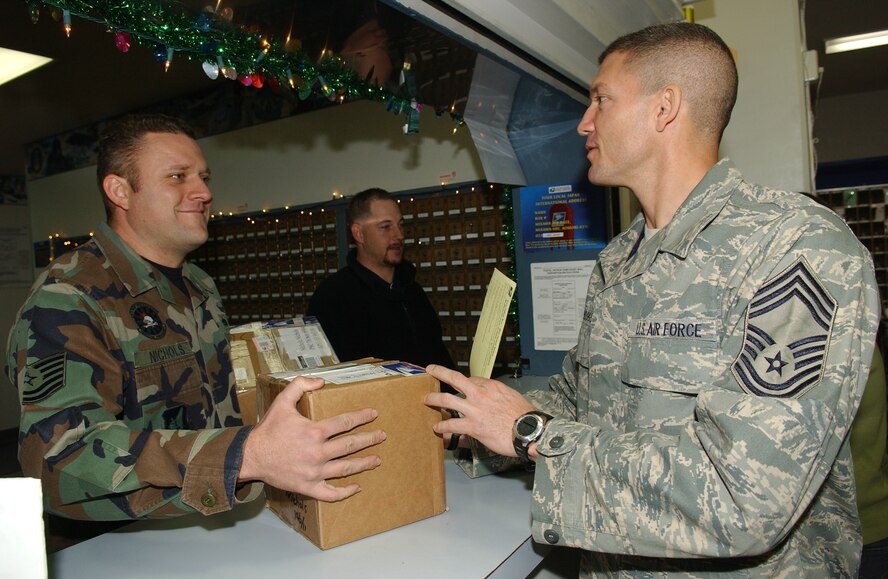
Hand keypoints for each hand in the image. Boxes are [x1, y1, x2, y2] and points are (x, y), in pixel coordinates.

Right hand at [239, 376, 385, 501]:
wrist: (251, 456)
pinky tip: (356, 487)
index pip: (345, 422)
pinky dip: (345, 492)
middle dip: (369, 439)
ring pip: (346, 468)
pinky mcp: (309, 486)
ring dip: (364, 464)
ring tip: (377, 460)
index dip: (362, 417)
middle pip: (351, 446)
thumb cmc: (268, 430)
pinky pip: (331, 493)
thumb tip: (321, 381)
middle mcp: (318, 452)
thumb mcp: (282, 401)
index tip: (373, 414)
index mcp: (314, 431)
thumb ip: (300, 385)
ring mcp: (315, 472)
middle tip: (382, 436)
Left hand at [424, 365, 534, 456]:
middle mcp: (480, 394)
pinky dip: (442, 427)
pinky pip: (451, 425)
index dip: (464, 382)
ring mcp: (474, 409)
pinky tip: (437, 428)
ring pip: (447, 399)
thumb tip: (493, 400)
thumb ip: (499, 396)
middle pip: (455, 378)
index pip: (472, 379)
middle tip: (430, 370)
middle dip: (440, 372)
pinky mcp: (472, 426)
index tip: (459, 383)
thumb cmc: (525, 416)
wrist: (529, 430)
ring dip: (434, 399)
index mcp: (492, 386)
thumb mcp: (513, 397)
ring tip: (426, 400)